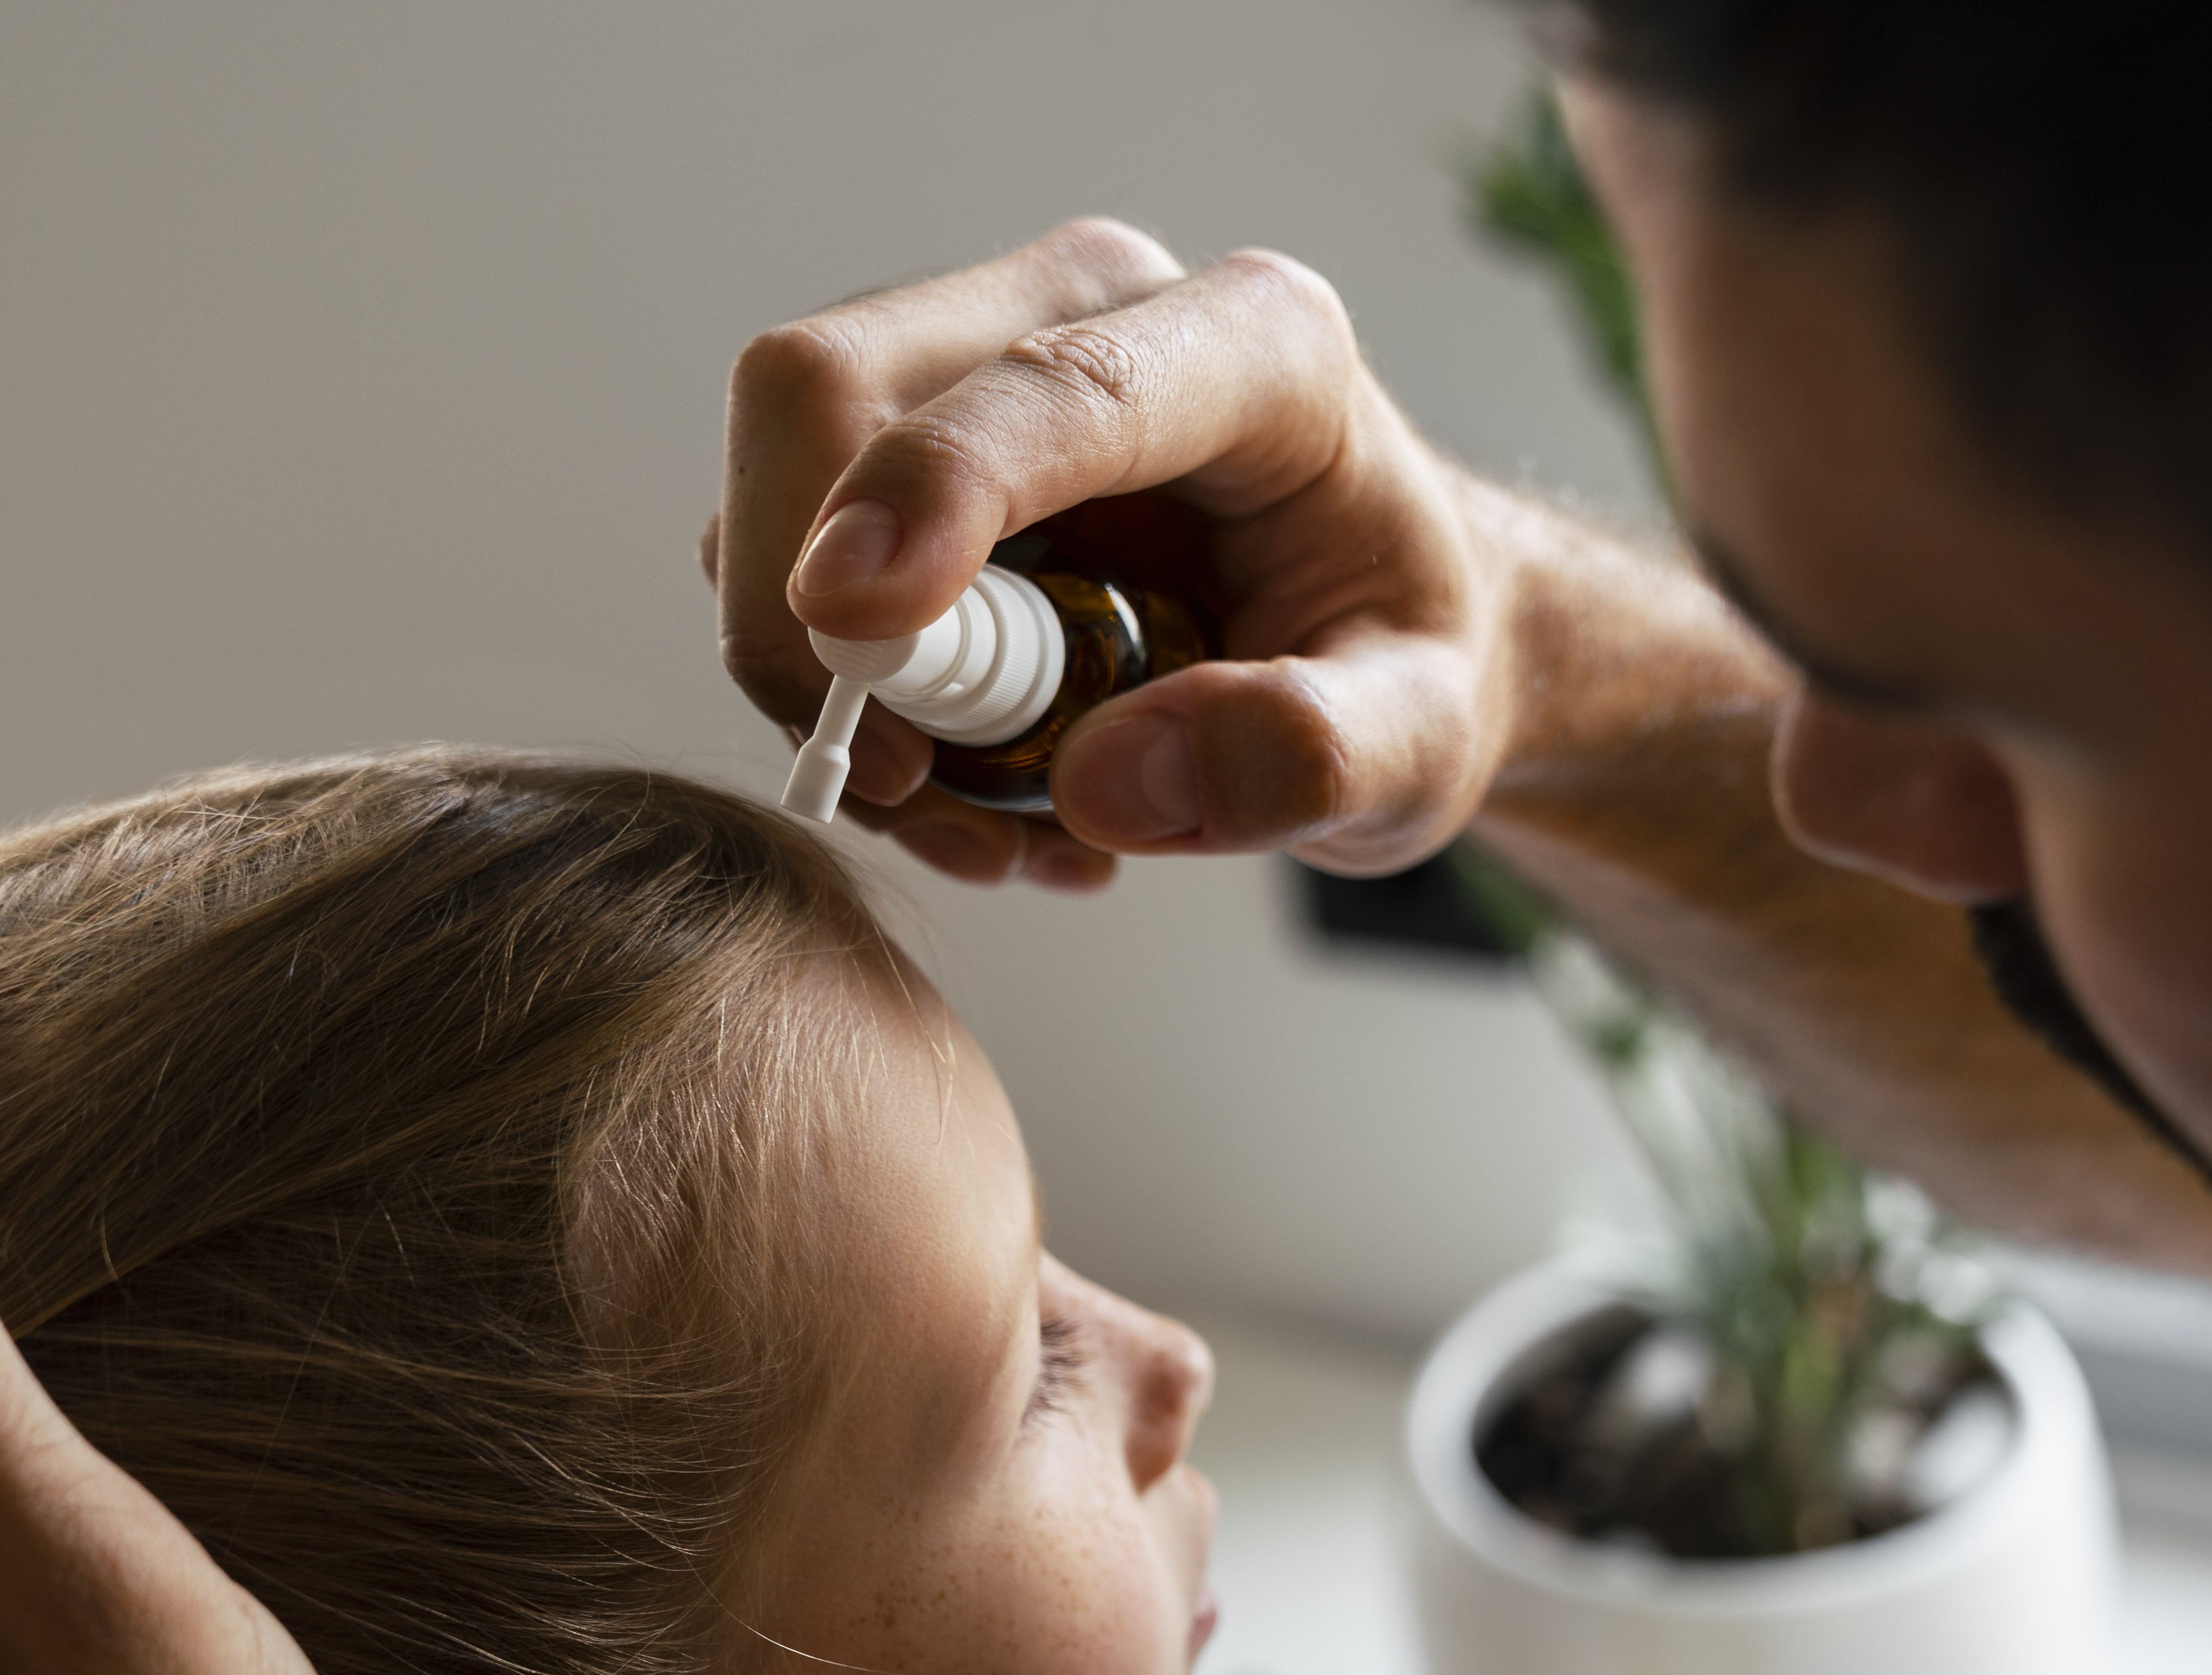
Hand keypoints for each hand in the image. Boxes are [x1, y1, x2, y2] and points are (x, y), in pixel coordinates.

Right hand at [710, 217, 1519, 890]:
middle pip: (832, 387)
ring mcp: (987, 361)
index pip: (1048, 383)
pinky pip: (803, 560)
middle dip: (815, 609)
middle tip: (911, 794)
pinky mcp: (919, 443)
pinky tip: (974, 789)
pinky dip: (848, 697)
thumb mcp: (1424, 740)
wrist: (1381, 636)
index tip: (856, 629)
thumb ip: (1308, 756)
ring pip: (788, 482)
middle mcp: (1099, 308)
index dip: (930, 488)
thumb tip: (1109, 785)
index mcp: (1259, 346)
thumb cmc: (1406, 661)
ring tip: (993, 829)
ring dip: (834, 682)